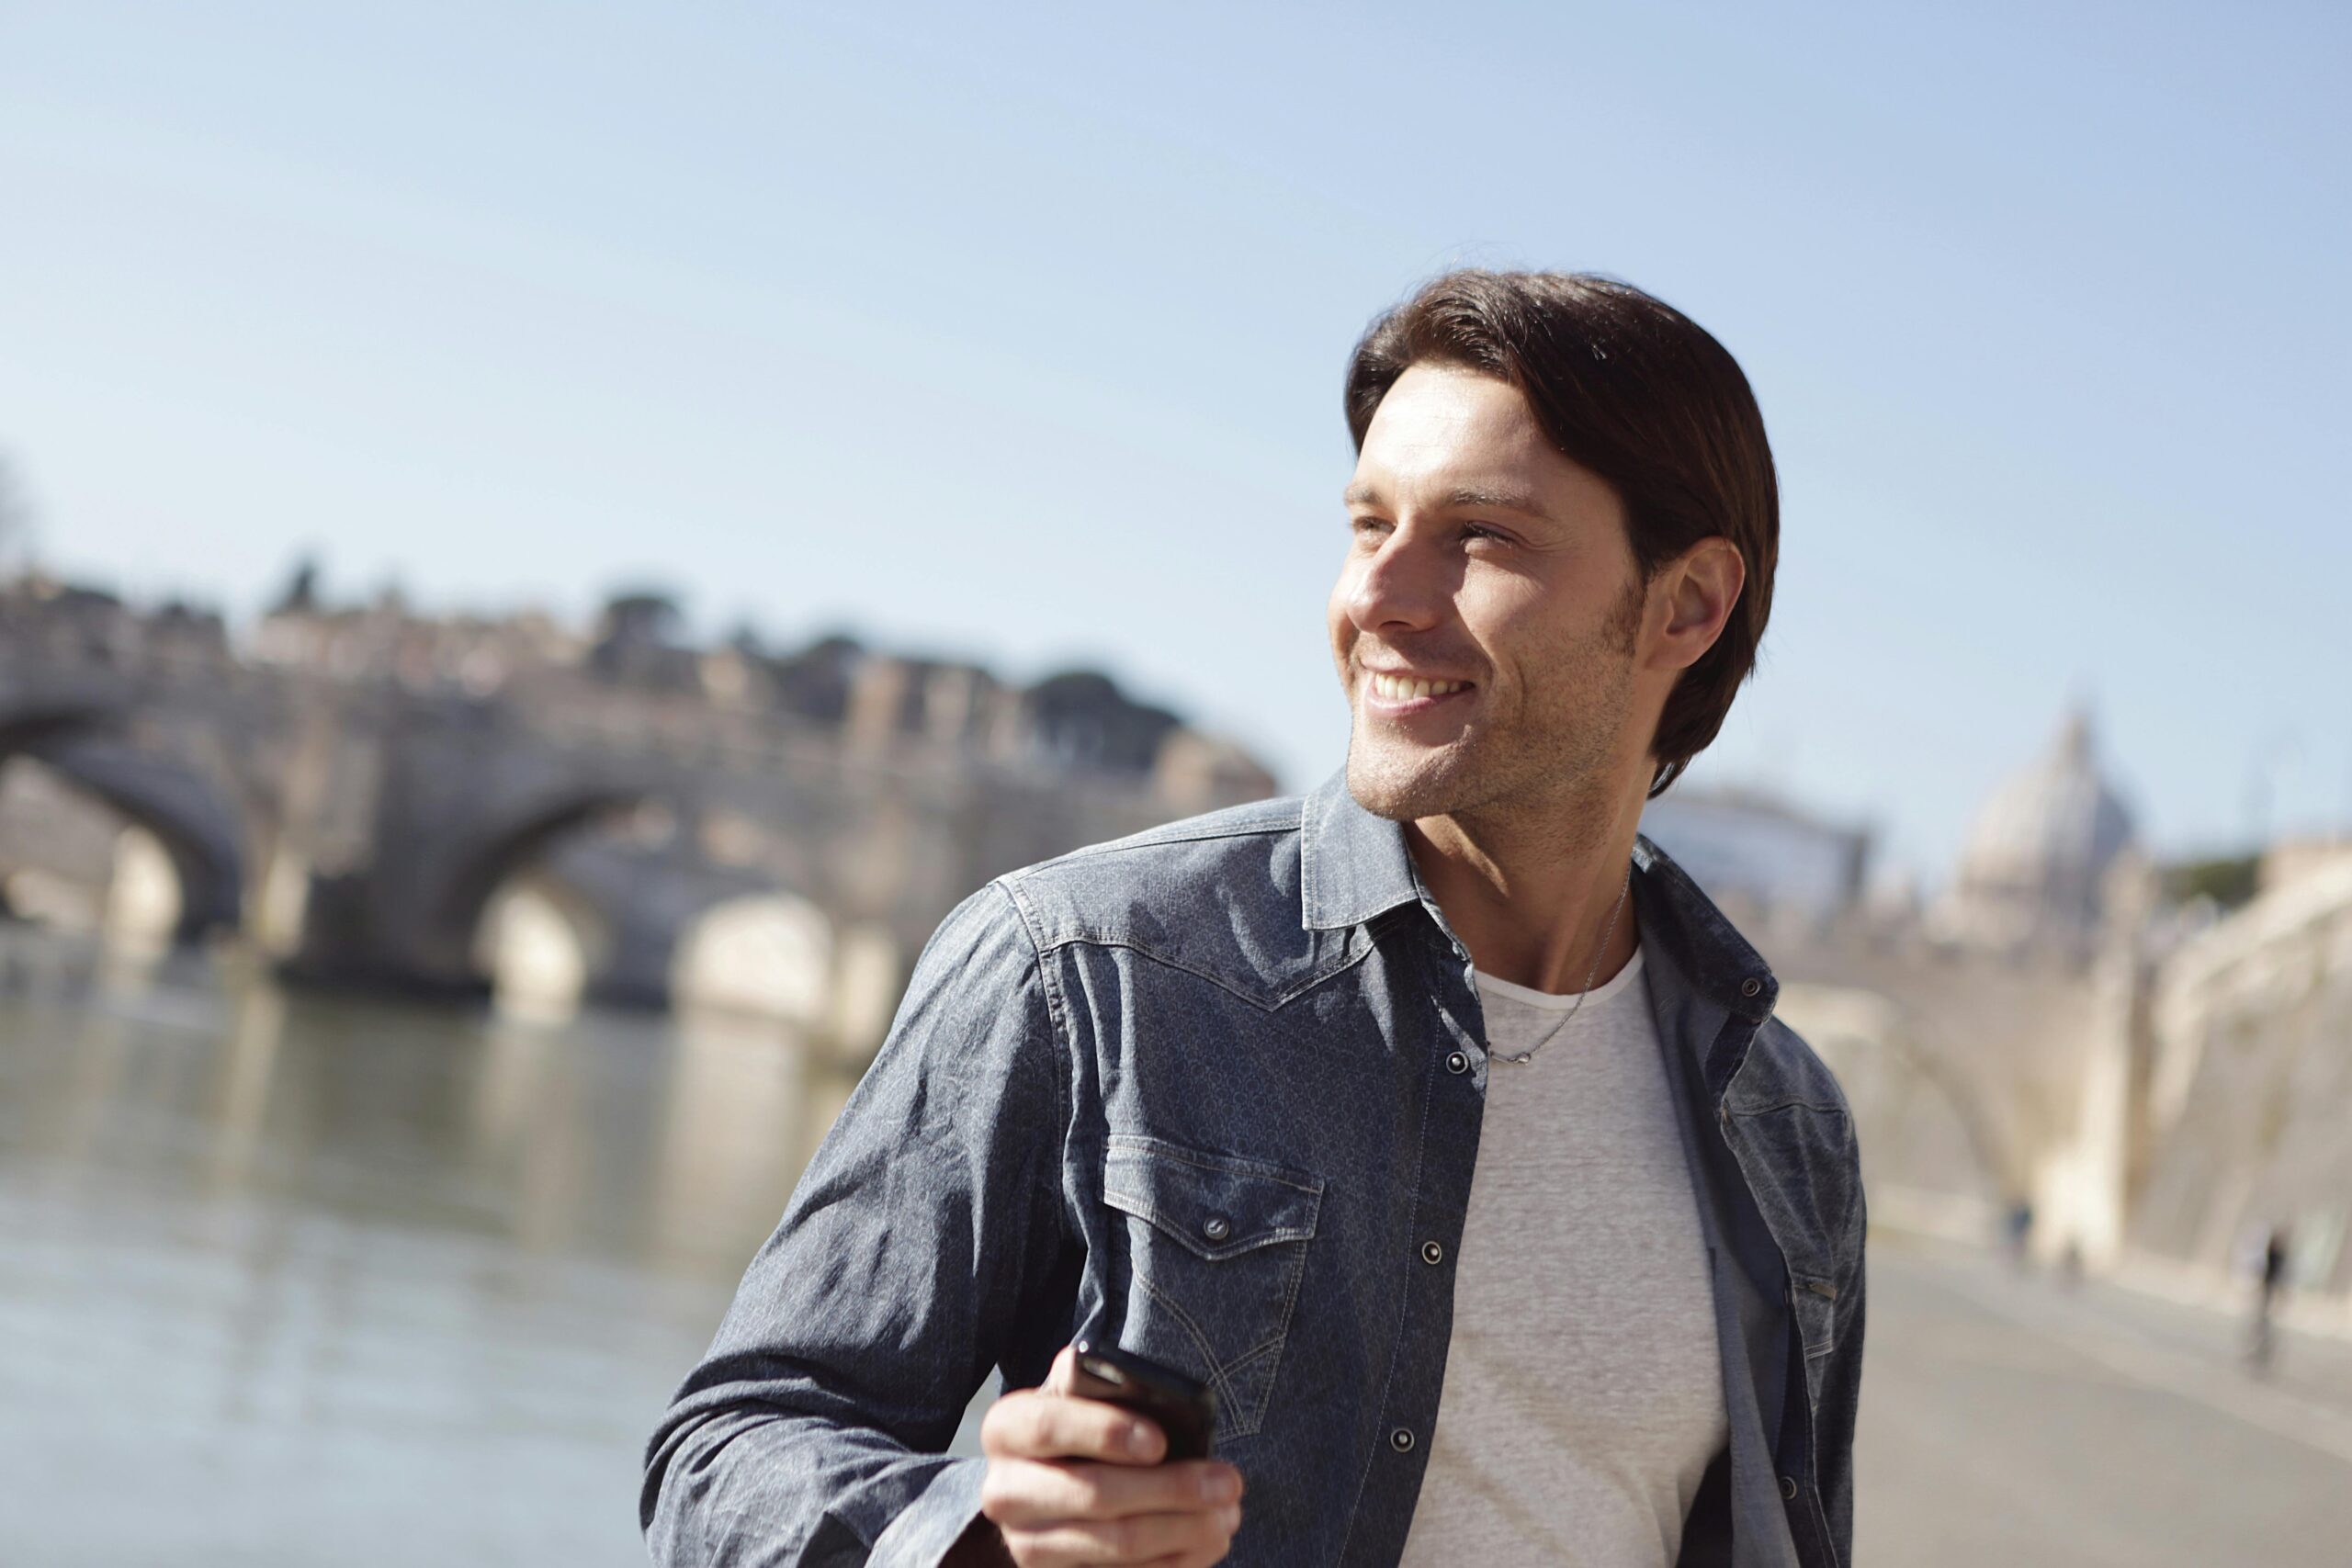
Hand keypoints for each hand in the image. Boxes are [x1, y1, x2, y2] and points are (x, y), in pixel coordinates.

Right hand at [973, 1344, 1243, 1566]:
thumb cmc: (1083, 1426)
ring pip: (1115, 1544)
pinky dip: (1174, 1561)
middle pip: (1093, 1495)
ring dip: (1183, 1529)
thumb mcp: (1082, 1396)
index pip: (1047, 1426)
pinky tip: (1207, 1541)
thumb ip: (1099, 1383)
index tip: (1160, 1441)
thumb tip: (1137, 1382)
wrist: (1052, 1483)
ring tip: (1228, 1513)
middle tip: (1228, 1482)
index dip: (1105, 1432)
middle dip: (1171, 1489)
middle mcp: (1004, 1491)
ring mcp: (1026, 1545)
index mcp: (1006, 1429)